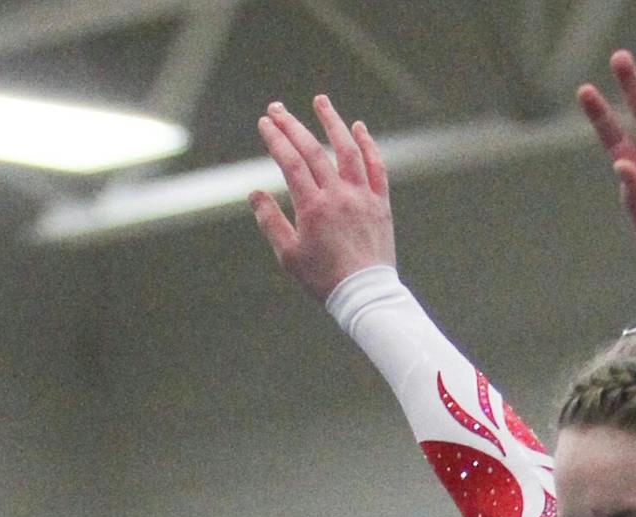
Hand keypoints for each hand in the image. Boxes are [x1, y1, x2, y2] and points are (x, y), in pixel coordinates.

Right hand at [249, 94, 395, 300]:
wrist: (366, 296)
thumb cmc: (325, 280)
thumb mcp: (288, 255)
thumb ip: (270, 221)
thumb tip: (255, 193)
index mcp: (313, 207)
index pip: (290, 162)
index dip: (276, 139)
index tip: (265, 123)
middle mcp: (339, 196)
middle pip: (313, 150)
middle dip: (292, 125)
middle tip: (277, 108)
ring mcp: (362, 197)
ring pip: (347, 150)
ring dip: (332, 122)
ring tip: (320, 101)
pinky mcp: (381, 205)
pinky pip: (377, 168)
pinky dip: (368, 146)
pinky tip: (358, 128)